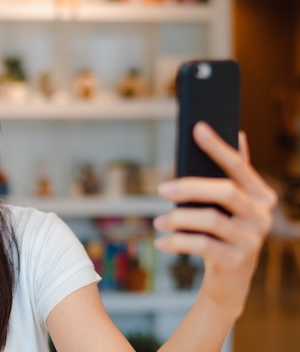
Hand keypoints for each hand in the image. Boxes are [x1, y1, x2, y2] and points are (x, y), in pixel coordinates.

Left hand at [153, 121, 276, 312]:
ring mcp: (252, 240)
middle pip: (226, 191)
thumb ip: (235, 175)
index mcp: (262, 196)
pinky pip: (202, 246)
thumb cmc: (224, 231)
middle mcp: (262, 216)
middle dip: (190, 187)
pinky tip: (161, 242)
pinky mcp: (237, 261)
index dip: (218, 147)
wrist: (230, 277)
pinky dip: (177, 242)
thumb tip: (238, 135)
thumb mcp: (231, 205)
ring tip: (158, 222)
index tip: (198, 129)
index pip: (240, 166)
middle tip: (161, 189)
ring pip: (211, 220)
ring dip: (178, 219)